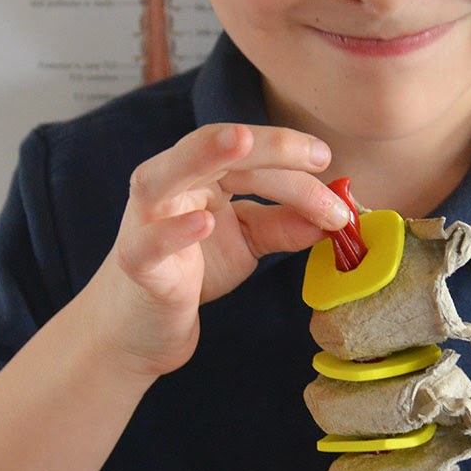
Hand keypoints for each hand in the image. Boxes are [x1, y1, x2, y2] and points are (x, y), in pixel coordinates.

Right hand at [89, 122, 348, 378]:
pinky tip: (204, 222)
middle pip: (211, 149)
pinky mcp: (135, 265)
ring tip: (241, 142)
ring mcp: (143, 223)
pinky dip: (173, 231)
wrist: (139, 328)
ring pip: (163, 178)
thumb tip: (335, 214)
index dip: (288, 153)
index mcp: (195, 175)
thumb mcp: (247, 243)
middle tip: (318, 156)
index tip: (329, 163)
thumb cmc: (191, 272)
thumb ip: (284, 224)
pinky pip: (149, 244)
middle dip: (267, 146)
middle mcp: (166, 188)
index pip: (244, 153)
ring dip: (201, 156)